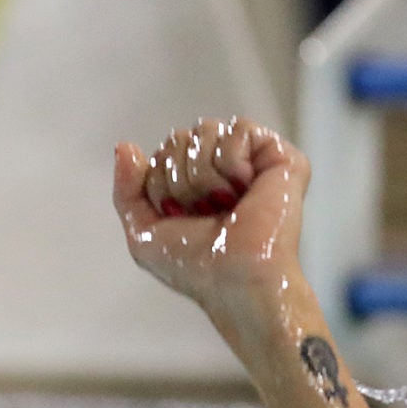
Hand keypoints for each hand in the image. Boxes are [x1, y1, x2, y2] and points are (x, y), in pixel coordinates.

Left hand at [112, 118, 311, 347]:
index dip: (160, 185)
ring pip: (206, 130)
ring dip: (204, 175)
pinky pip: (238, 128)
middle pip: (180, 138)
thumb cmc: (194, 267)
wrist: (234, 279)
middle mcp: (223, 170)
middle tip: (204, 212)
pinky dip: (231, 161)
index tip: (180, 217)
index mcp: (194, 184)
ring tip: (225, 205)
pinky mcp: (281, 158)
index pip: (163, 153)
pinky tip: (244, 188)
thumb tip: (125, 146)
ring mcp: (252, 163)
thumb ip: (127, 191)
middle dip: (180, 179)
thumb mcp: (143, 235)